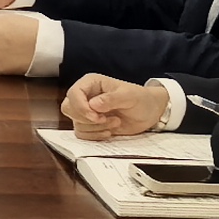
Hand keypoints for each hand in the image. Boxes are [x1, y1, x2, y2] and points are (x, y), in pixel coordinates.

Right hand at [65, 73, 179, 138]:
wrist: (149, 113)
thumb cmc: (141, 99)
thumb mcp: (129, 96)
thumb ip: (111, 98)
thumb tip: (93, 104)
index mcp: (91, 83)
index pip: (73, 94)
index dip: (80, 107)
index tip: (95, 116)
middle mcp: (85, 96)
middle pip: (68, 108)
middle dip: (85, 119)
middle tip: (104, 119)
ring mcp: (86, 111)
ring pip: (76, 123)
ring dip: (95, 128)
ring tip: (115, 122)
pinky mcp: (90, 125)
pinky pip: (82, 134)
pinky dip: (95, 136)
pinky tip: (110, 132)